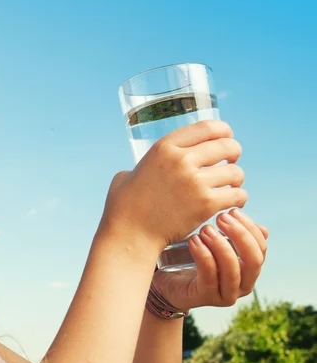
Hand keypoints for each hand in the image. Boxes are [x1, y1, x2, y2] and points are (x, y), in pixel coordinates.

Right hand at [98, 120, 247, 249]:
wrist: (130, 235)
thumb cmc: (124, 209)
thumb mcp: (127, 175)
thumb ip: (144, 165)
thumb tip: (150, 166)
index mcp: (163, 148)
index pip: (207, 127)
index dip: (223, 131)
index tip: (226, 139)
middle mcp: (181, 160)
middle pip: (227, 145)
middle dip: (234, 154)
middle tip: (230, 164)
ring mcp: (194, 182)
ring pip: (235, 172)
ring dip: (236, 179)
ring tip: (229, 187)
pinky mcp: (205, 205)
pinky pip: (237, 195)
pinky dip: (238, 199)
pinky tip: (230, 203)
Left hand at [152, 208, 267, 309]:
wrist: (167, 282)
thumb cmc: (193, 260)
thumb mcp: (216, 245)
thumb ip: (235, 236)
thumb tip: (263, 229)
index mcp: (250, 271)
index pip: (260, 248)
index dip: (249, 228)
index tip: (232, 210)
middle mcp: (243, 285)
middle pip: (254, 260)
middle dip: (239, 235)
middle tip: (221, 217)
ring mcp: (226, 295)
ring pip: (232, 269)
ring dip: (220, 245)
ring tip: (204, 229)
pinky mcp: (206, 297)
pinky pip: (209, 275)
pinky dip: (203, 255)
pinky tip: (194, 241)